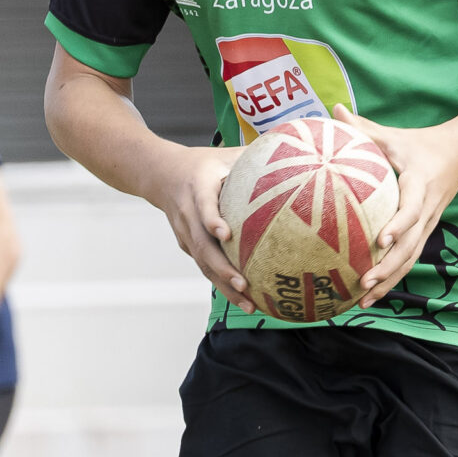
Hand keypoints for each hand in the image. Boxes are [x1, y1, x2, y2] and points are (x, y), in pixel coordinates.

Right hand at [147, 143, 254, 313]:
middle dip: (221, 268)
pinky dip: (222, 285)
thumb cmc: (205, 163)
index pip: (203, 206)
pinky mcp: (187, 246)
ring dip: (224, 286)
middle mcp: (188, 213)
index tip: (226, 234)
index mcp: (198, 187)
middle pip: (202, 246)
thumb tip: (295, 152)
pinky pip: (205, 267)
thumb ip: (254, 156)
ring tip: (249, 304)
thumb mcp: (226, 154)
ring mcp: (185, 233)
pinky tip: (246, 299)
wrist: (161, 175)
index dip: (212, 220)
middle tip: (244, 283)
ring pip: (203, 263)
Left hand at [332, 105, 457, 306]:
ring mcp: (428, 226)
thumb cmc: (417, 145)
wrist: (457, 156)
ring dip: (389, 280)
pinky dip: (392, 279)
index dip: (398, 225)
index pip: (412, 209)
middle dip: (388, 266)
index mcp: (420, 185)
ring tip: (364, 297)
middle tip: (364, 280)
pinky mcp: (424, 234)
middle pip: (411, 245)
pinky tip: (371, 296)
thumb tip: (333, 109)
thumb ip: (363, 127)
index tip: (380, 239)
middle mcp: (427, 211)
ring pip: (410, 258)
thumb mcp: (392, 135)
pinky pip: (408, 260)